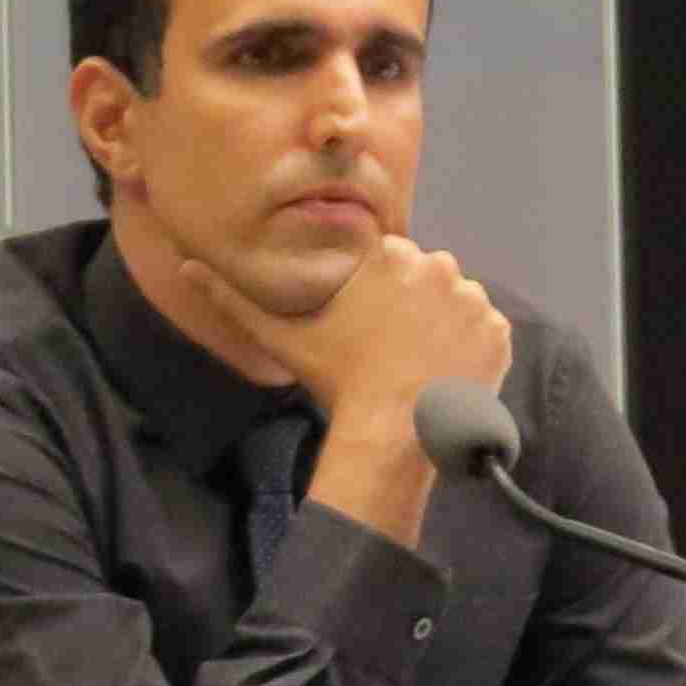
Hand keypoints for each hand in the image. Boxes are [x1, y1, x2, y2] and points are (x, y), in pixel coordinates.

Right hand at [183, 235, 509, 434]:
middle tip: (396, 352)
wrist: (394, 430)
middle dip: (416, 310)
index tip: (375, 332)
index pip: (393, 266)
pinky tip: (445, 372)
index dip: (383, 300)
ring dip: (445, 328)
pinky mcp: (499, 329)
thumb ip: (235, 298)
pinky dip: (472, 350)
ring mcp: (474, 297)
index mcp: (391, 255)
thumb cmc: (339, 382)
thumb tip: (186, 266)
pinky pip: (487, 331)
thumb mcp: (283, 338)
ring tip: (421, 365)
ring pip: (458, 304)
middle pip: (428, 282)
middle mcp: (438, 264)